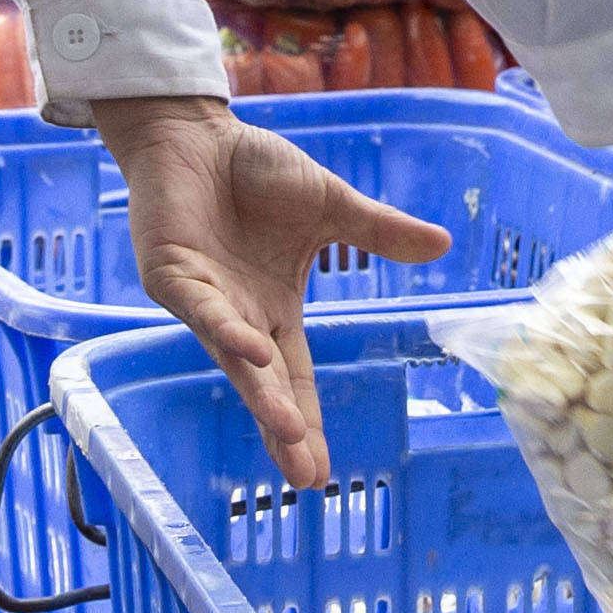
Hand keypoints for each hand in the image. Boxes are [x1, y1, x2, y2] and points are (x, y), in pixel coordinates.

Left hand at [89, 94, 449, 485]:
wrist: (198, 135)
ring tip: (286, 430)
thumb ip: (378, 233)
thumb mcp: (331, 207)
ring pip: (232, 358)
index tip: (321, 473)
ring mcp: (202, 301)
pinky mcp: (170, 276)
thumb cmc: (256, 172)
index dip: (306, 421)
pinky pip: (201, 311)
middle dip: (284, 430)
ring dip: (258, 391)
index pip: (292, 378)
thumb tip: (443, 244)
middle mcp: (238, 318)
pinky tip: (250, 351)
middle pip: (263, 385)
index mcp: (274, 309)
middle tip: (306, 477)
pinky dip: (225, 330)